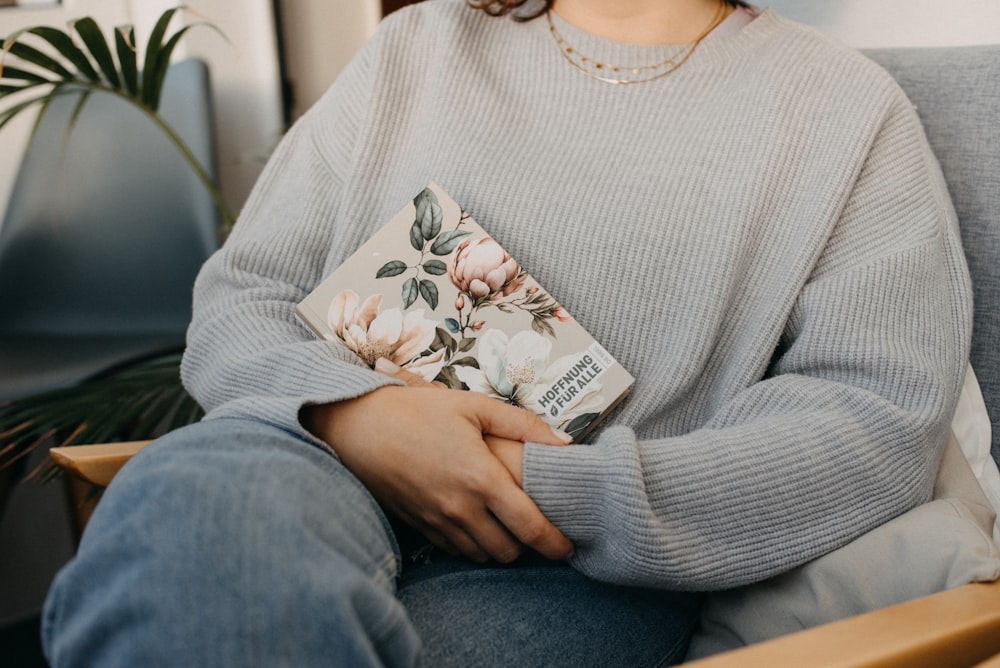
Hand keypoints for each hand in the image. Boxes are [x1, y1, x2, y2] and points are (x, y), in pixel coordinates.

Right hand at [301, 362, 571, 563]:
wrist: (358, 425)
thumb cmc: (416, 410)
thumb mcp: (473, 406)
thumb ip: (523, 424)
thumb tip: (564, 443)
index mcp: (480, 477)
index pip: (530, 526)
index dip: (555, 543)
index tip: (569, 546)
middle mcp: (460, 507)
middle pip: (509, 551)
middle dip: (529, 546)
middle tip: (538, 527)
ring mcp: (437, 521)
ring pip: (482, 555)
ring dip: (500, 547)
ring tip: (509, 526)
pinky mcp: (419, 526)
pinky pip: (456, 550)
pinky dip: (472, 544)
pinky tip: (477, 522)